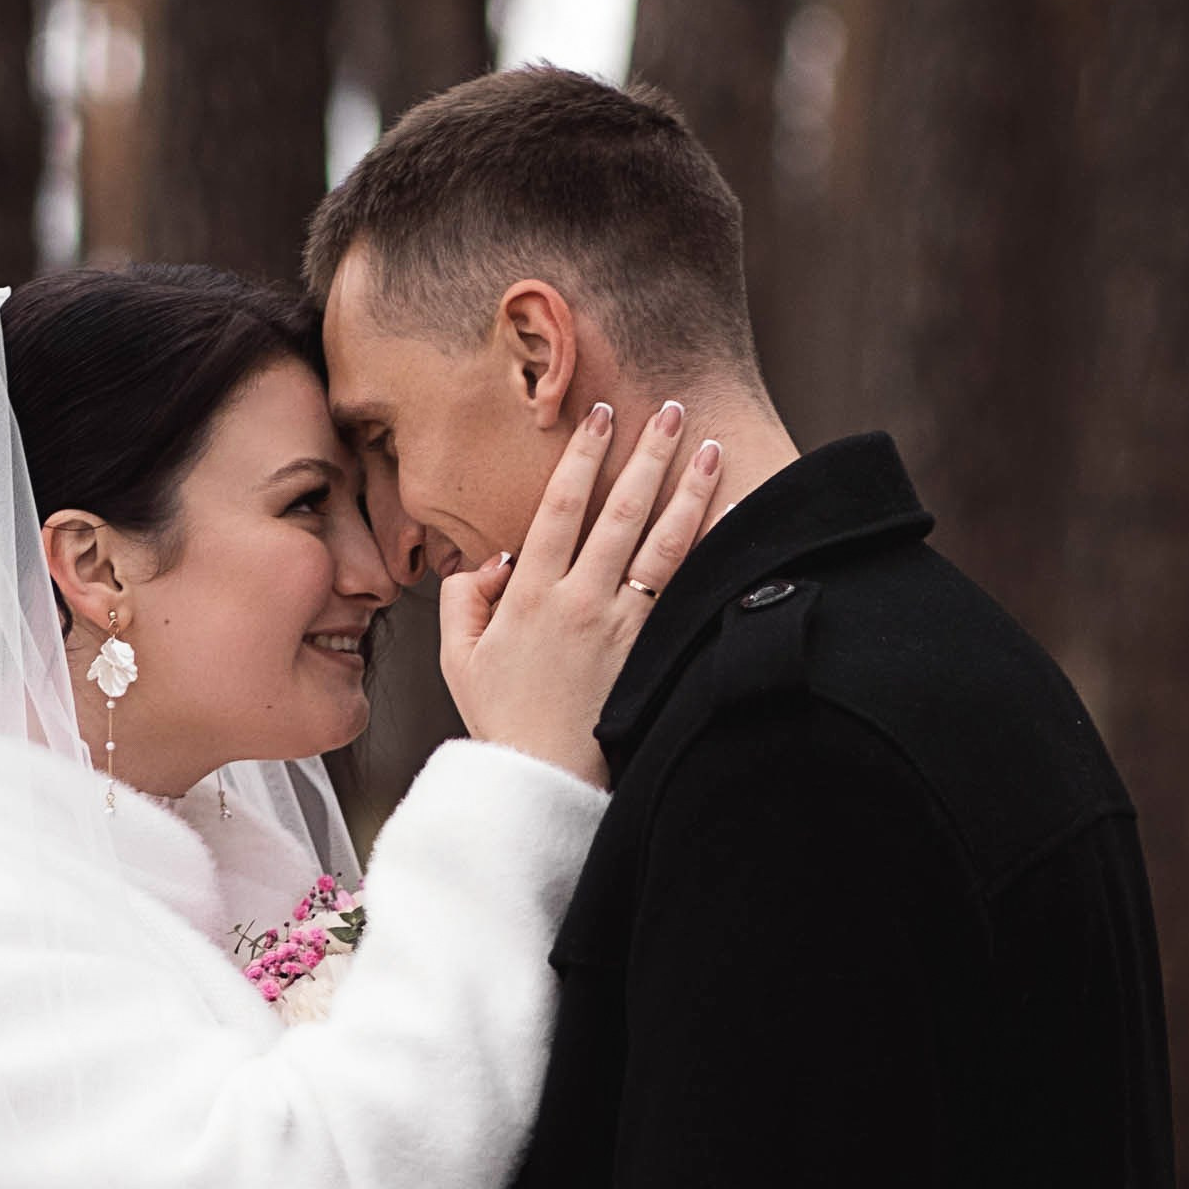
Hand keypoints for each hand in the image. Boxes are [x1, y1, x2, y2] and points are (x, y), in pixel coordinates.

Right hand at [436, 401, 720, 786]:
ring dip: (689, 491)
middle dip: (647, 456)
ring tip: (711, 447)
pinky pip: (683, 588)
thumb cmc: (501, 718)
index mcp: (529, 596)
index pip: (559, 509)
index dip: (581, 458)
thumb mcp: (458, 657)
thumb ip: (463, 599)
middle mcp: (578, 602)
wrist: (542, 778)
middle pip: (619, 513)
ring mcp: (618, 627)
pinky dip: (709, 548)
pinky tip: (730, 516)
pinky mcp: (647, 651)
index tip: (600, 417)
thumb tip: (492, 559)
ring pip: (661, 545)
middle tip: (672, 411)